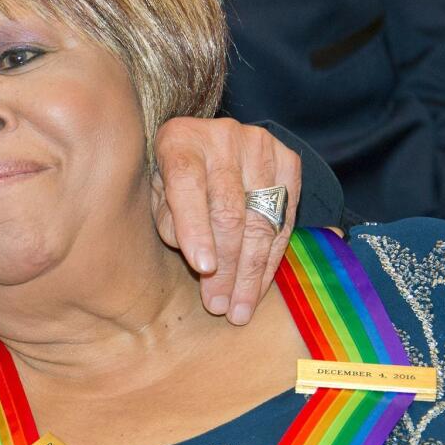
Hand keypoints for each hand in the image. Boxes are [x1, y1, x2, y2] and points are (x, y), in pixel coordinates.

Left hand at [150, 117, 299, 324]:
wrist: (207, 145)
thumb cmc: (173, 179)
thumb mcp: (156, 195)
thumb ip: (170, 221)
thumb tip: (202, 262)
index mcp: (179, 140)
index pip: (187, 184)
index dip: (195, 228)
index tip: (203, 268)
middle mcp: (222, 137)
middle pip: (229, 210)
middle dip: (226, 266)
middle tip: (219, 304)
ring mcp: (259, 146)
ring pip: (262, 220)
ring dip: (251, 272)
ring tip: (240, 307)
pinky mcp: (287, 160)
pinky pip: (285, 220)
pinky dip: (272, 258)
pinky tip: (259, 285)